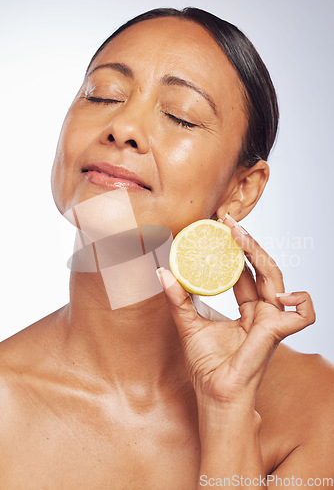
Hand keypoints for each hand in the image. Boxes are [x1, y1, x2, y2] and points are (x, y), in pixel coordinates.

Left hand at [157, 214, 315, 407]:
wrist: (214, 395)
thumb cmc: (206, 367)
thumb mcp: (188, 324)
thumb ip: (178, 299)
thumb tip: (162, 272)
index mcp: (247, 310)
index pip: (246, 272)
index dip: (237, 249)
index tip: (222, 227)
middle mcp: (262, 312)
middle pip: (263, 269)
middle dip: (248, 243)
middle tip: (229, 223)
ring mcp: (271, 321)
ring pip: (277, 279)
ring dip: (260, 255)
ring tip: (240, 238)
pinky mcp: (276, 332)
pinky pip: (303, 315)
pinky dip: (301, 301)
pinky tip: (277, 293)